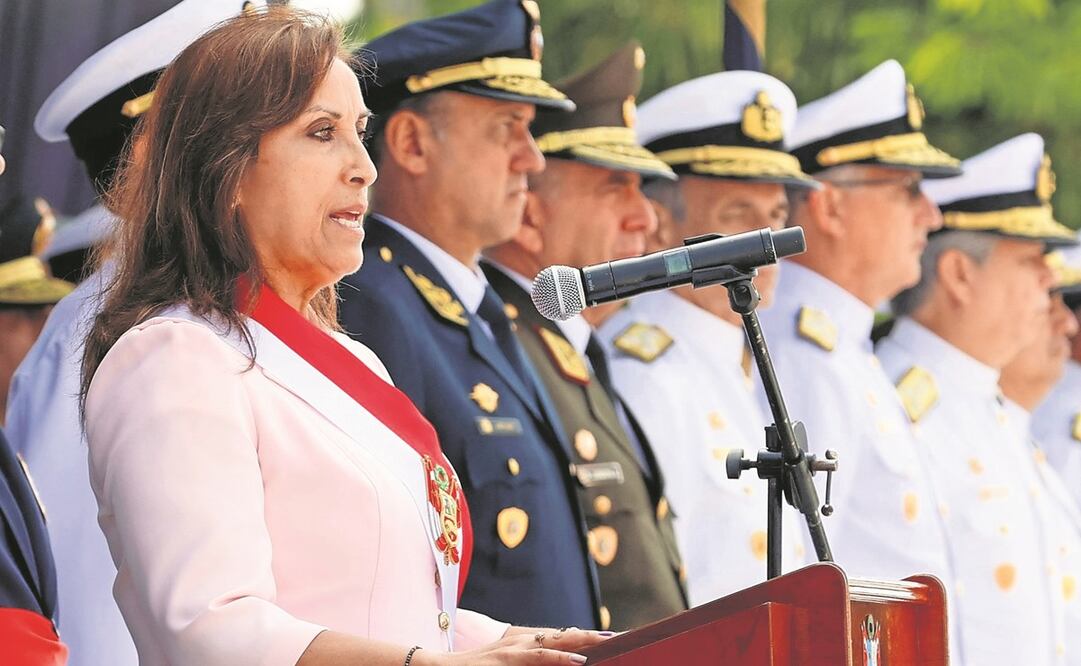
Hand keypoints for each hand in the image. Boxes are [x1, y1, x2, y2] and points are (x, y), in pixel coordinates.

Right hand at [422, 627, 611, 664]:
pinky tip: (579, 662)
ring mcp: (515, 648)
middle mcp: (523, 641)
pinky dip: (561, 659)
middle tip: (628, 637)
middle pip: (570, 636)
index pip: (565, 638)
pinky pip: (539, 658)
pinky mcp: (506, 659)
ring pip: (560, 642)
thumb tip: (562, 664)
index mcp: (525, 644)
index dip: (592, 638)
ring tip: (612, 642)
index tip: (618, 639)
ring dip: (587, 642)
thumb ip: (531, 665)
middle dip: (598, 637)